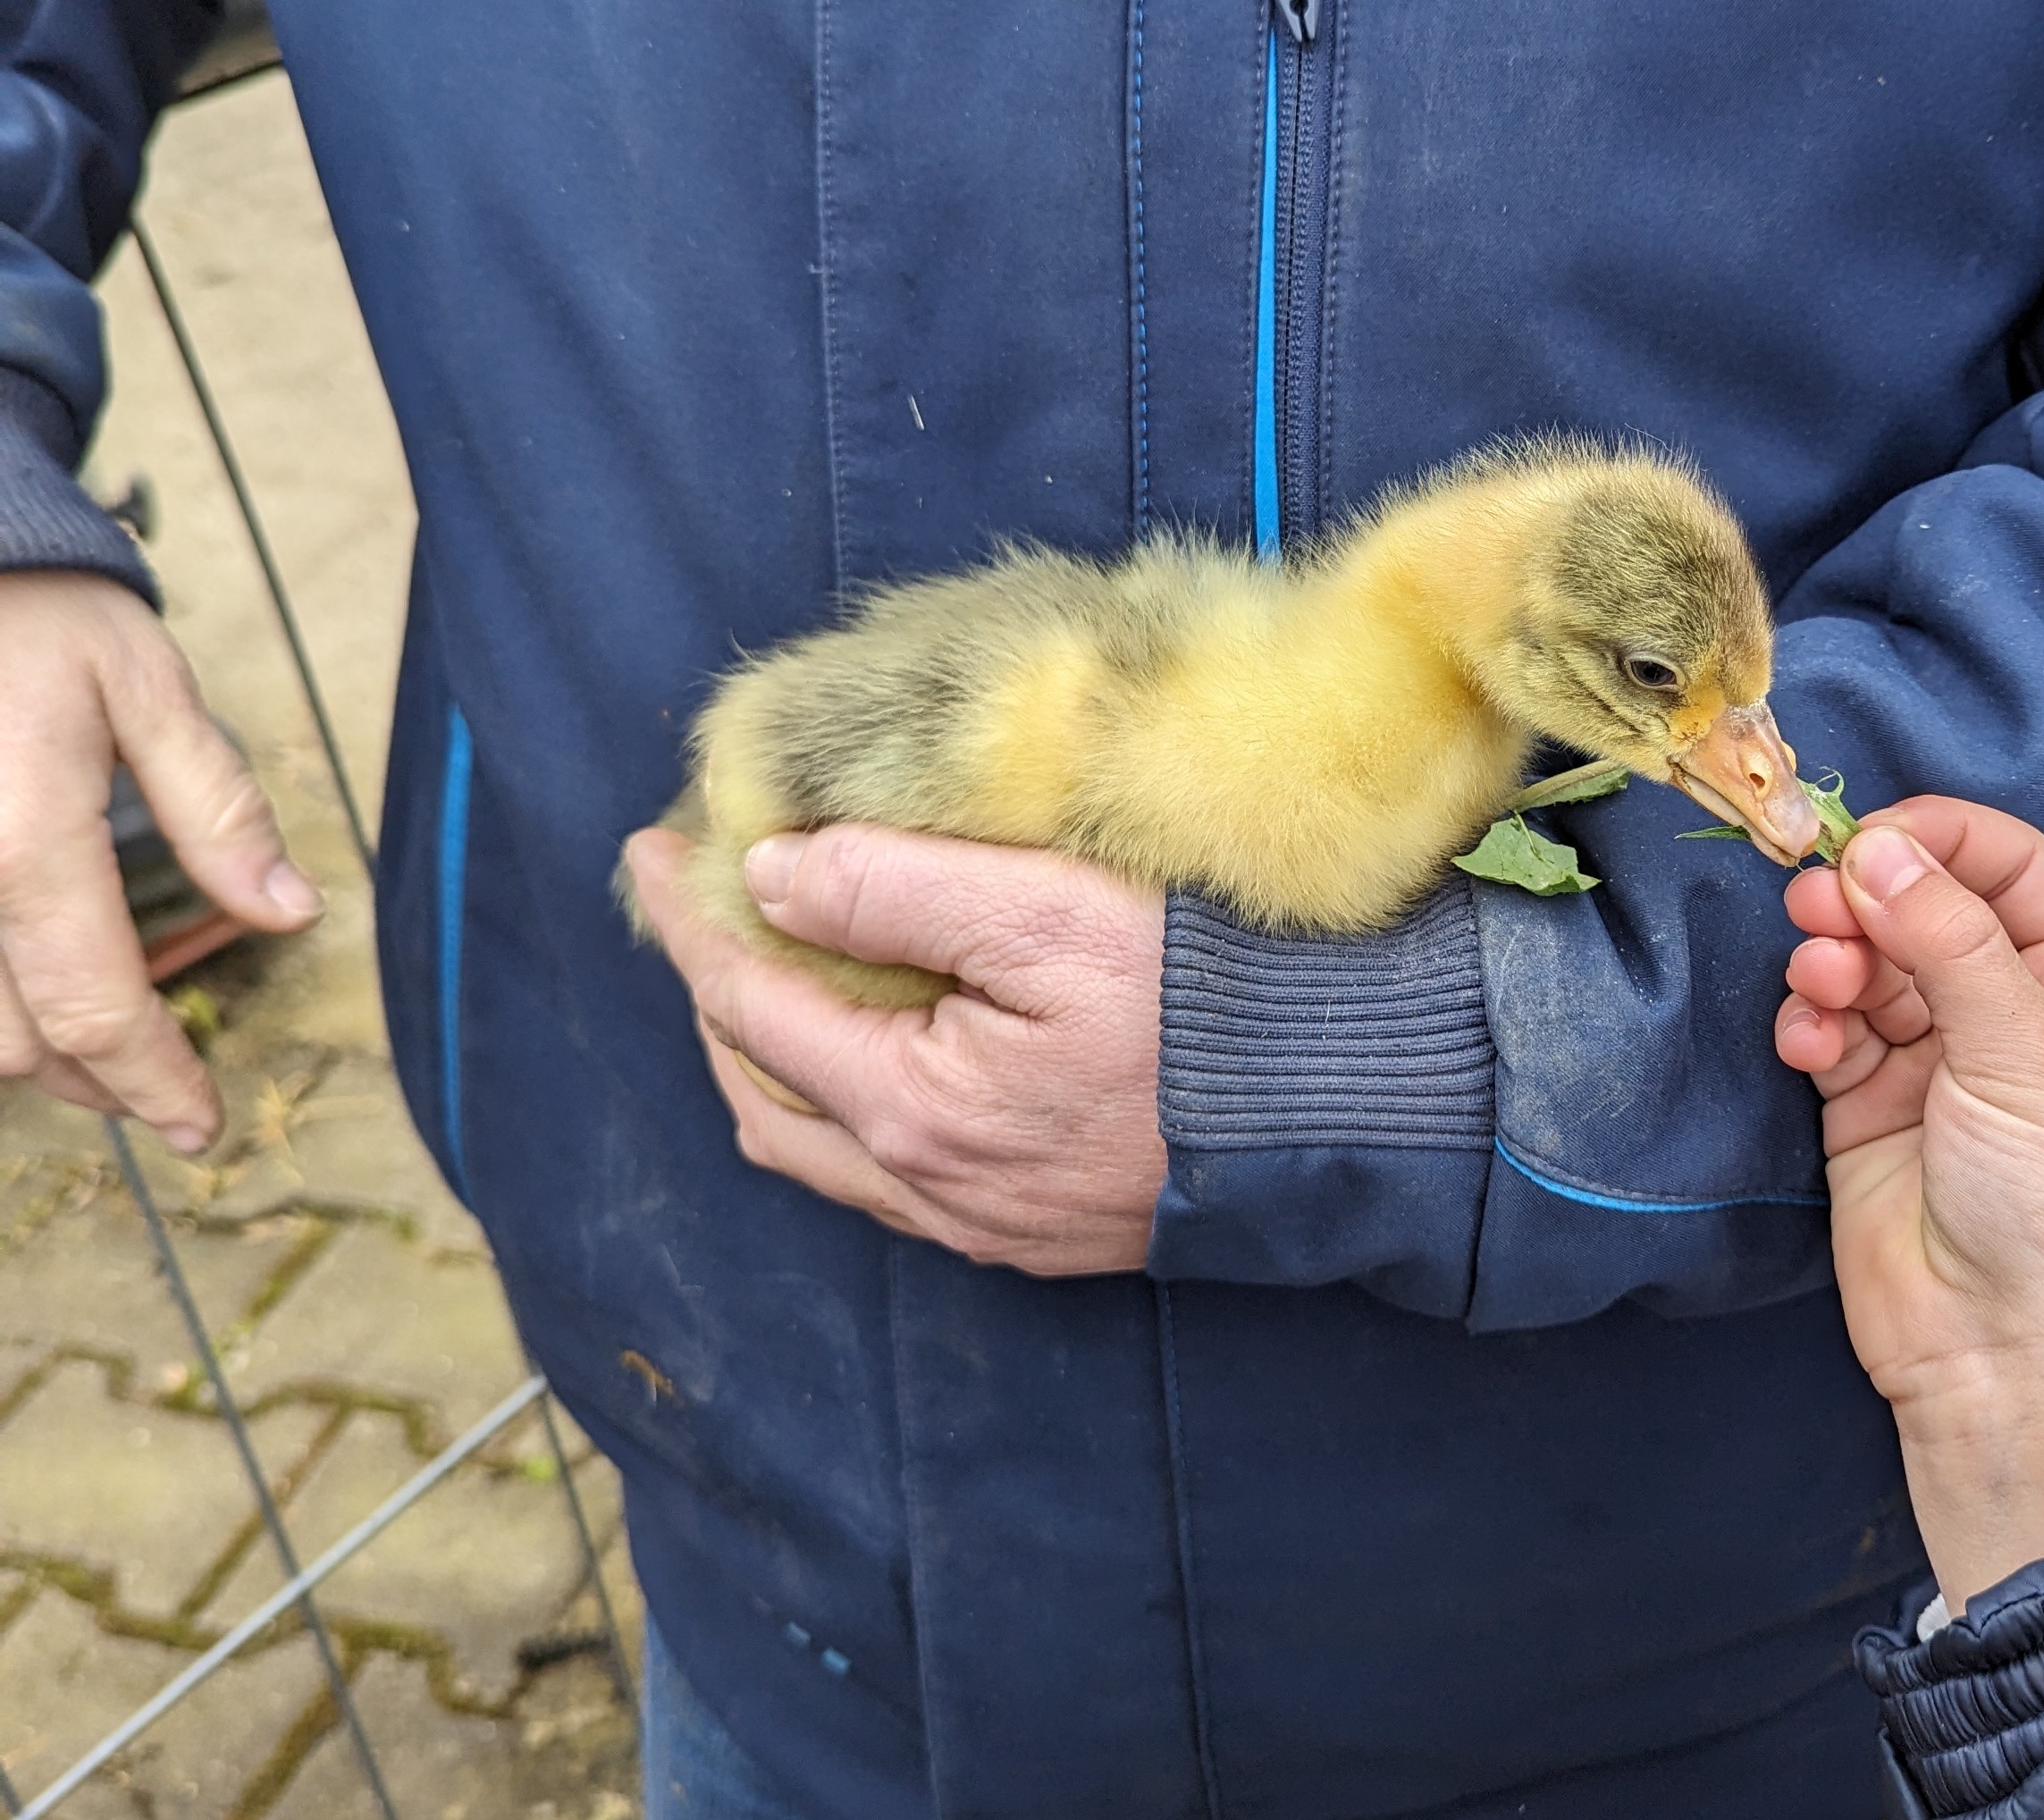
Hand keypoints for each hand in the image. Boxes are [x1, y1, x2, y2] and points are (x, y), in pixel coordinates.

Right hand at [0, 571, 321, 1148]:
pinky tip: (38, 984)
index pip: (94, 1008)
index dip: (154, 1083)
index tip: (200, 1124)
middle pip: (15, 1041)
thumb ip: (219, 809)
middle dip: (98, 1080)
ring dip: (32, 1052)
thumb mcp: (148, 687)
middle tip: (165, 1084)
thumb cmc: (36, 614)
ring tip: (106, 1052)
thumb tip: (292, 913)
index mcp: (20, 840)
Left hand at [619, 824, 1165, 1275]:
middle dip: (719, 994)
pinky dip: (845, 1105)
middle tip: (707, 905)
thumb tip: (773, 873)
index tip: (656, 846)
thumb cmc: (1212, 1002)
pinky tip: (874, 1054)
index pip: (752, 1004)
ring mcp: (987, 1223)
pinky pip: (894, 1179)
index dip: (697, 918)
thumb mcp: (1048, 912)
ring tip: (773, 971)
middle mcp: (932, 1190)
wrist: (1353, 1114)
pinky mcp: (1041, 1233)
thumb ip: (896, 889)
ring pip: (822, 1149)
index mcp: (915, 1109)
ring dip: (774, 1058)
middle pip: (764, 1092)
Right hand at [1774, 797, 2043, 1612]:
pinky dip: (1810, 1018)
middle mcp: (2010, 1010)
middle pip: (1924, 903)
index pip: (2010, 863)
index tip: (1866, 835)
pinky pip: (1827, 1026)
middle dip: (1867, 895)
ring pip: (1866, 961)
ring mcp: (1935, 1059)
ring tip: (1820, 984)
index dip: (1940, 837)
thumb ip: (1949, 937)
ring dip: (1832, 957)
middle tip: (1815, 901)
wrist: (2005, 1361)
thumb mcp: (2023, 1053)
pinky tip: (1810, 1041)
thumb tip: (1877, 846)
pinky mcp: (1867, 1105)